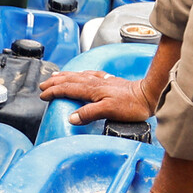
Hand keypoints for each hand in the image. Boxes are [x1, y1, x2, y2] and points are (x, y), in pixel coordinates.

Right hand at [39, 71, 155, 123]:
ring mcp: (102, 81)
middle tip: (43, 84)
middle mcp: (94, 83)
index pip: (67, 89)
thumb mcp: (108, 111)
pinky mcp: (110, 81)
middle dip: (55, 82)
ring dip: (65, 76)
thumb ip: (88, 113)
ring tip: (55, 76)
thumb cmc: (131, 106)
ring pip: (78, 76)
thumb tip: (71, 117)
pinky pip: (90, 75)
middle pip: (70, 80)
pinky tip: (81, 74)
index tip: (43, 95)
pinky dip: (81, 74)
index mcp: (91, 90)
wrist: (149, 95)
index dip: (53, 91)